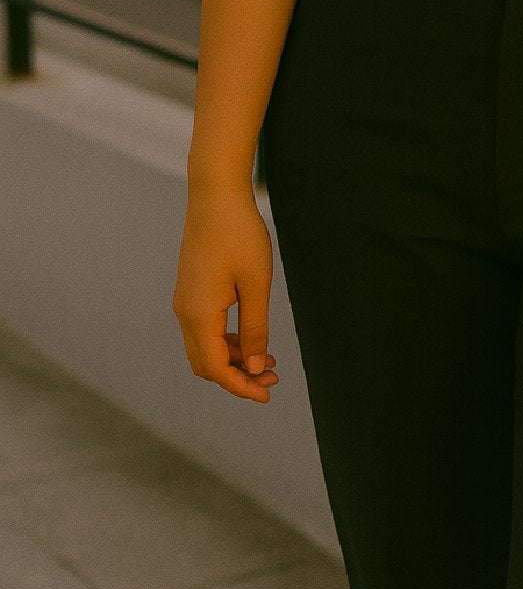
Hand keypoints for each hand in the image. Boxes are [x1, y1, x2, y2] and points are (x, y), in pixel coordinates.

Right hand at [172, 188, 278, 402]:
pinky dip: (226, 340)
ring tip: (269, 358)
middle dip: (238, 377)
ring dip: (233, 358)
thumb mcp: (256, 284)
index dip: (241, 387)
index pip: (216, 369)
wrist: (215, 195)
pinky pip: (204, 329)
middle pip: (206, 365)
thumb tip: (256, 368)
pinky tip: (252, 336)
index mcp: (199, 315)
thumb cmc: (239, 235)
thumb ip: (256, 329)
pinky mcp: (190, 290)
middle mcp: (184, 312)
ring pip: (204, 347)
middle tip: (272, 377)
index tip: (268, 392)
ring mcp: (184, 301)